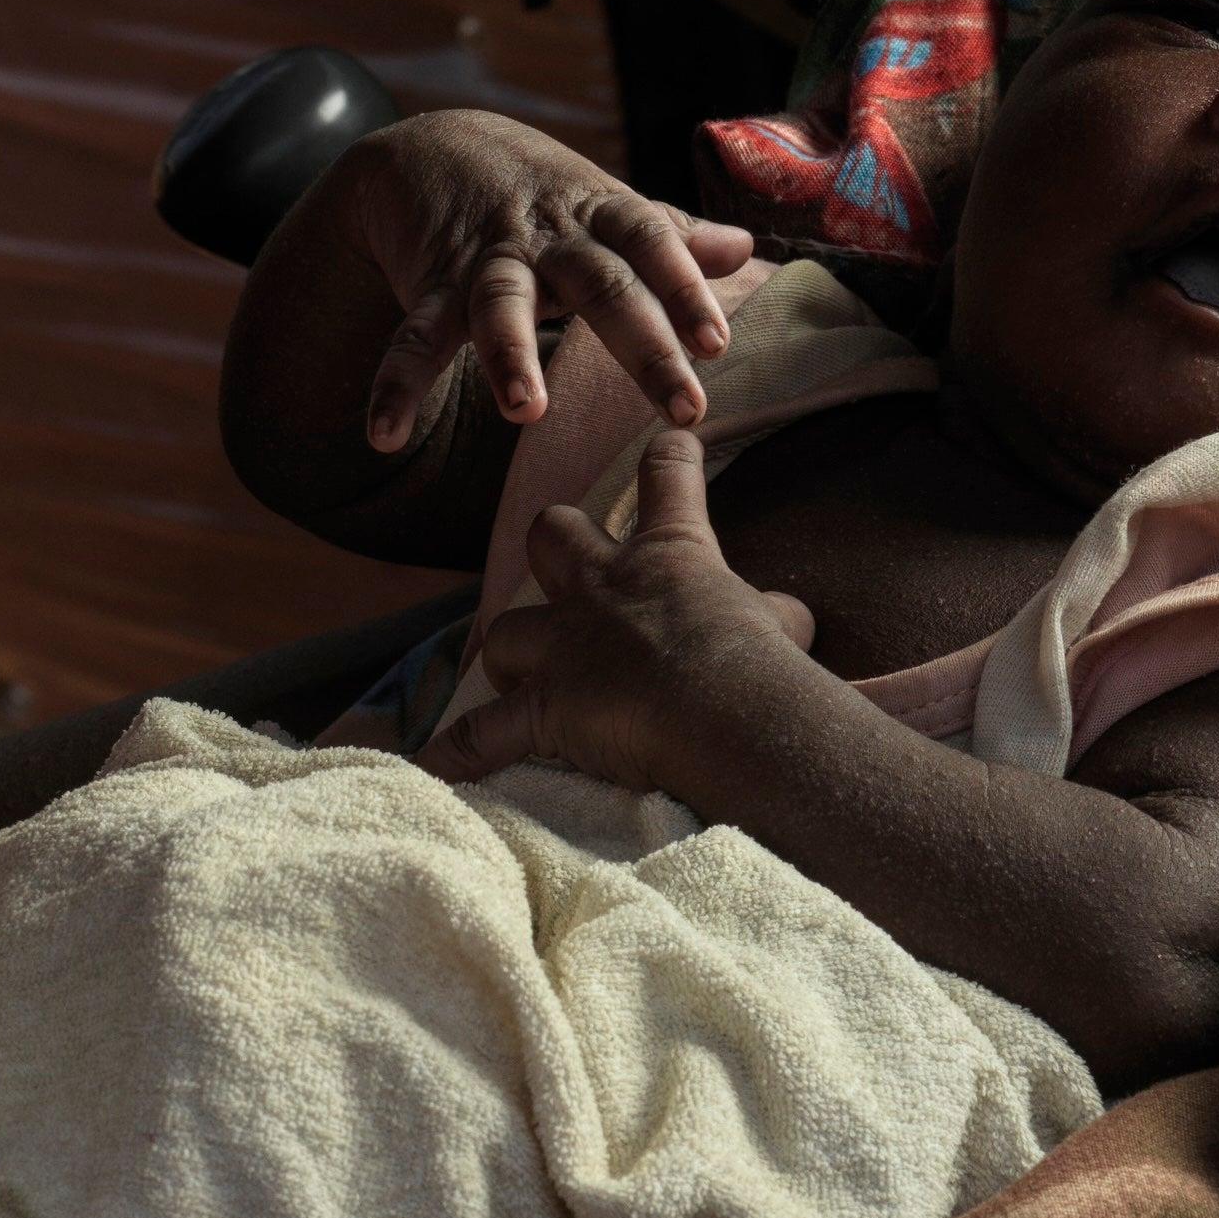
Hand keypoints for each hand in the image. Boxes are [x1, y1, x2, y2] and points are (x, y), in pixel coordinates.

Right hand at [336, 113, 755, 454]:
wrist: (433, 147)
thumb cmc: (541, 192)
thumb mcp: (606, 204)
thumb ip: (670, 235)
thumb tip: (745, 248)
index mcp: (602, 215)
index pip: (654, 245)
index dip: (685, 289)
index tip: (716, 344)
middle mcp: (551, 236)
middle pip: (603, 284)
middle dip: (644, 344)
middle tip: (682, 405)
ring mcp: (489, 259)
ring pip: (501, 303)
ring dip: (511, 353)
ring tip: (525, 409)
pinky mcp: (433, 284)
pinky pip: (415, 335)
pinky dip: (396, 384)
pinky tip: (383, 433)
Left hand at [418, 422, 821, 800]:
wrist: (729, 711)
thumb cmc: (761, 665)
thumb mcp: (778, 628)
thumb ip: (770, 615)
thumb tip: (787, 616)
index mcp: (672, 555)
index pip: (669, 476)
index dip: (668, 459)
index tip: (668, 446)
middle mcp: (605, 586)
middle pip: (551, 532)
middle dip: (552, 546)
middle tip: (567, 575)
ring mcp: (565, 645)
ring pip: (505, 631)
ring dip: (509, 653)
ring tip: (517, 680)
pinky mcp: (544, 706)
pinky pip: (482, 734)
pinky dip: (456, 754)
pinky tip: (430, 771)